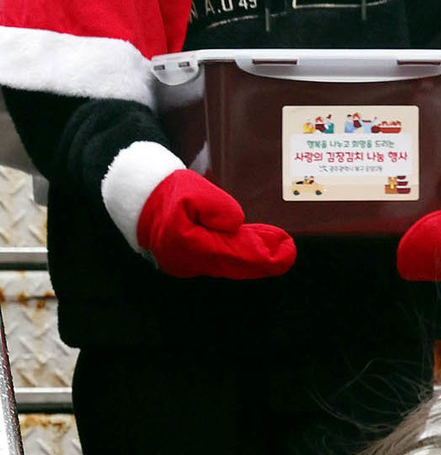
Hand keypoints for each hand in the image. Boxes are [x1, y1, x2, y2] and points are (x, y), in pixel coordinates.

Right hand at [137, 169, 295, 280]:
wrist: (138, 199)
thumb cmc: (166, 191)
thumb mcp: (191, 190)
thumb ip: (216, 207)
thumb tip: (236, 224)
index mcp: (187, 243)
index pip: (233, 253)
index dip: (262, 255)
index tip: (286, 250)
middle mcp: (186, 261)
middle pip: (233, 264)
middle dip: (262, 259)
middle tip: (288, 252)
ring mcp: (185, 265)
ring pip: (226, 265)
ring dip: (252, 258)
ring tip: (277, 246)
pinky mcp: (186, 261)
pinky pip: (218, 261)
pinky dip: (238, 256)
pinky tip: (254, 247)